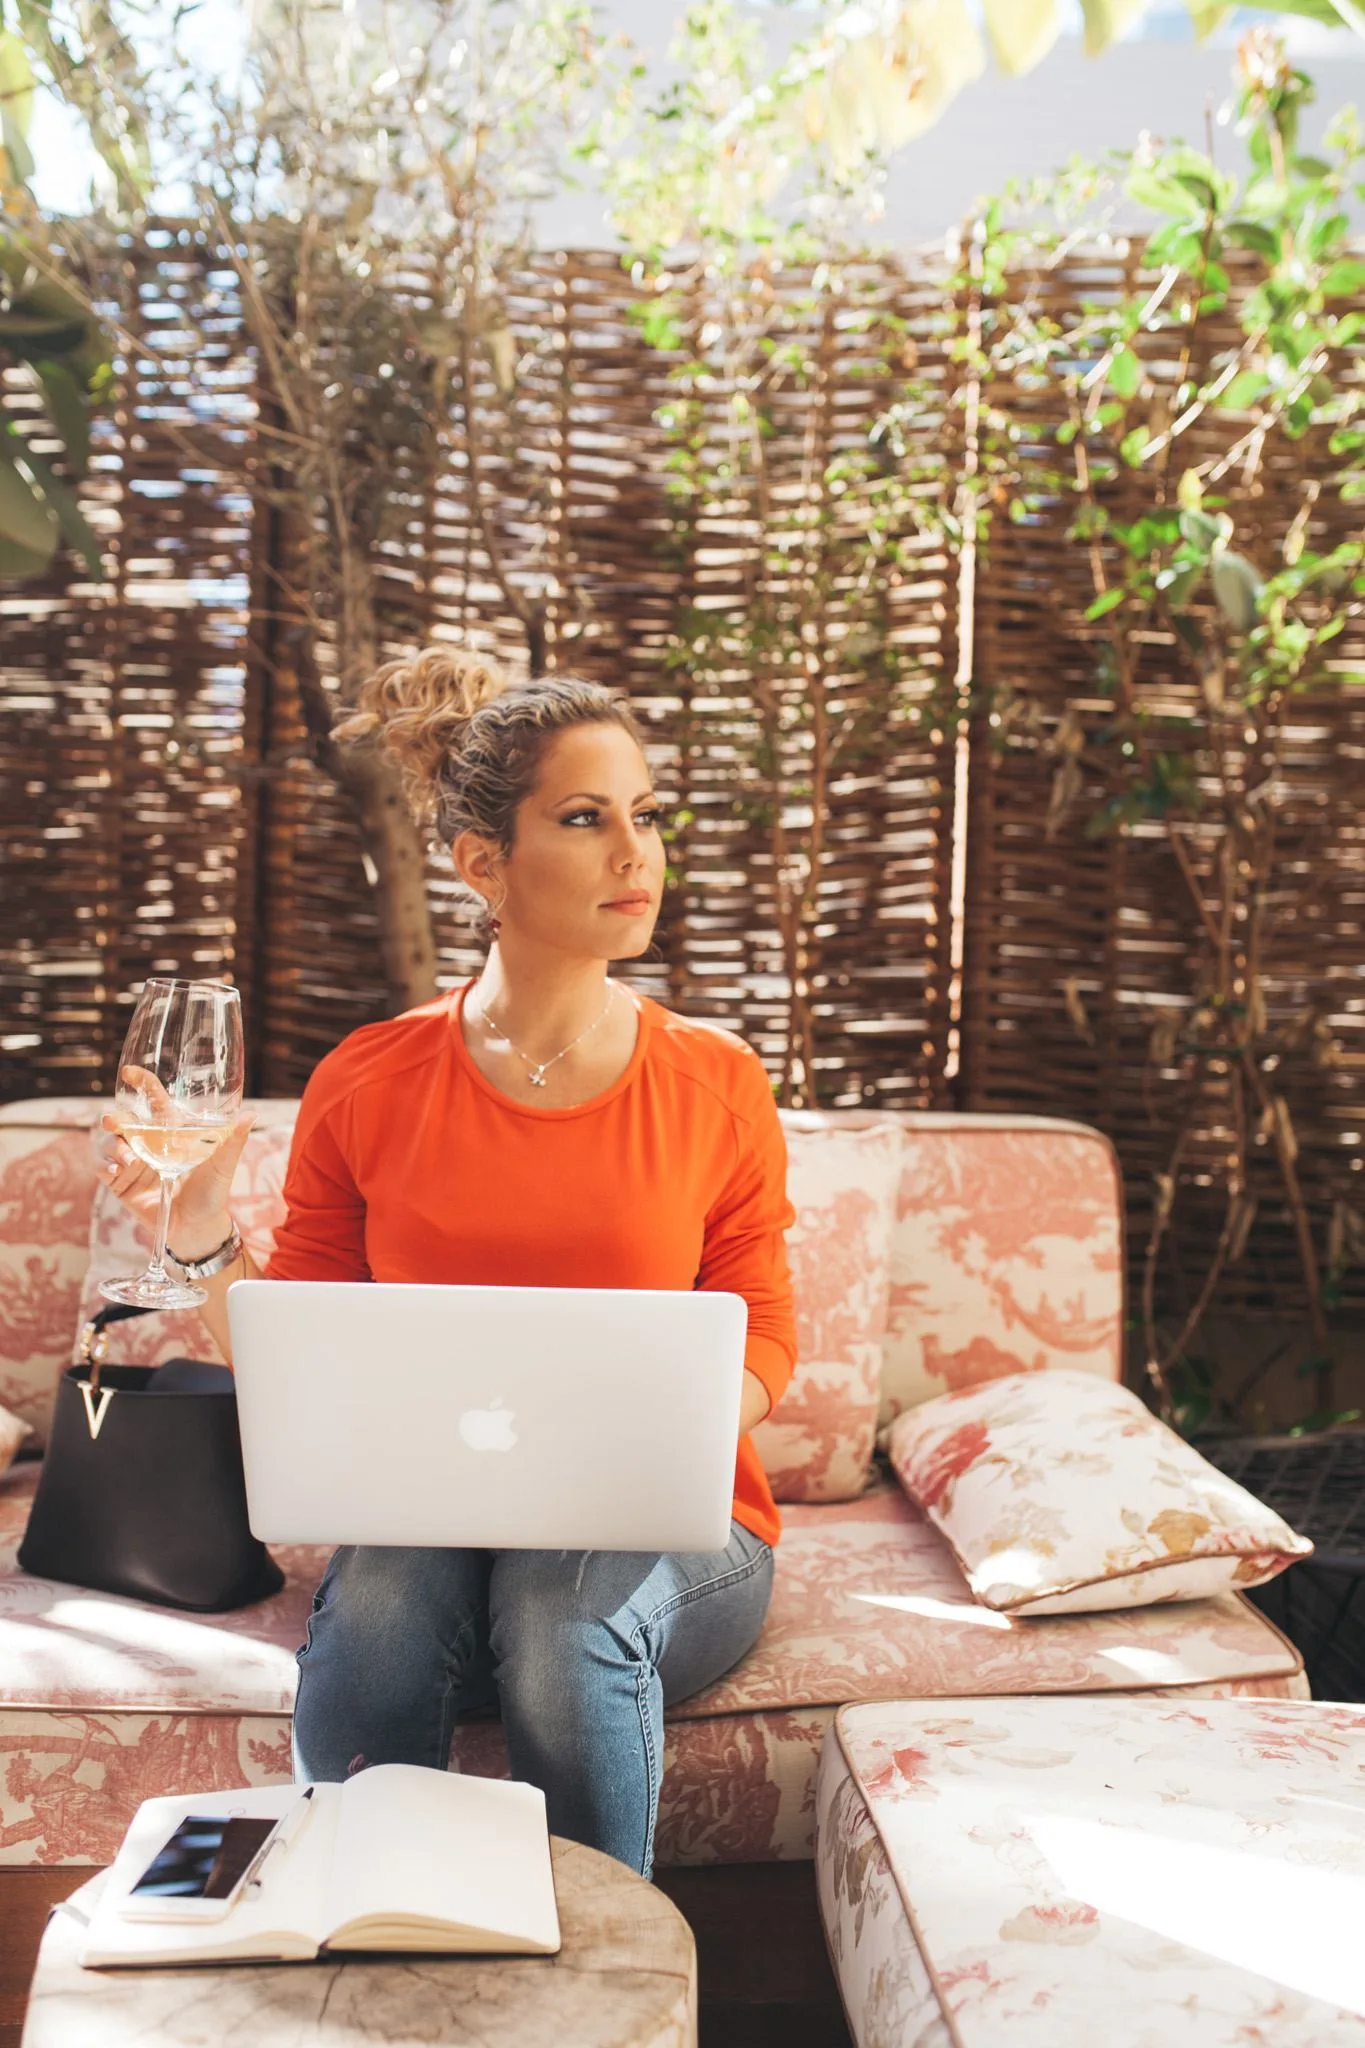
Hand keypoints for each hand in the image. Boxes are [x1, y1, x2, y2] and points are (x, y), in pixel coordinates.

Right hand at [97, 1067, 254, 1259]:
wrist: (198, 1228)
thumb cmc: (212, 1193)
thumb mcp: (223, 1166)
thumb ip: (233, 1141)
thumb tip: (252, 1115)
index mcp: (170, 1132)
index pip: (152, 1100)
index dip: (141, 1083)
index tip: (129, 1073)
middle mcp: (148, 1143)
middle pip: (122, 1120)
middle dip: (114, 1118)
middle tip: (115, 1122)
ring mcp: (132, 1163)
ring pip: (109, 1143)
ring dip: (114, 1148)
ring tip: (131, 1162)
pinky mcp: (122, 1184)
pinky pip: (102, 1169)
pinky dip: (105, 1167)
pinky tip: (116, 1172)